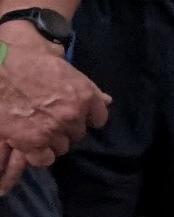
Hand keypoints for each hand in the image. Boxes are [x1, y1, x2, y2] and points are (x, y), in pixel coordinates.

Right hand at [0, 23, 109, 165]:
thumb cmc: (24, 57)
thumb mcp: (60, 62)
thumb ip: (83, 84)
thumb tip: (106, 99)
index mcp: (84, 94)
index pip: (99, 118)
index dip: (86, 117)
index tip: (76, 115)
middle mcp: (73, 115)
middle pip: (78, 133)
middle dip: (66, 128)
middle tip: (48, 118)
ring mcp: (53, 130)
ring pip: (62, 146)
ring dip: (51, 141)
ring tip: (36, 130)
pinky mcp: (31, 142)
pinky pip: (43, 159)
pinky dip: (37, 154)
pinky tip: (30, 145)